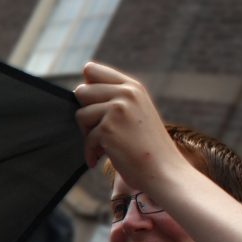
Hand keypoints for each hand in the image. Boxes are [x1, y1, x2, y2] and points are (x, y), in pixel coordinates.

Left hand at [73, 61, 186, 187]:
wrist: (163, 170)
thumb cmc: (146, 146)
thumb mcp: (136, 112)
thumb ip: (114, 98)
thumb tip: (78, 88)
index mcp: (132, 87)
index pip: (92, 70)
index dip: (86, 88)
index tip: (92, 105)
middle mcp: (126, 93)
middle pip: (81, 92)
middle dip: (86, 114)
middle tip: (99, 131)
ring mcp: (118, 109)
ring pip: (80, 115)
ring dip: (88, 135)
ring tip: (105, 145)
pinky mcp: (108, 128)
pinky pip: (86, 138)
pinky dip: (90, 153)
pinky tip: (100, 159)